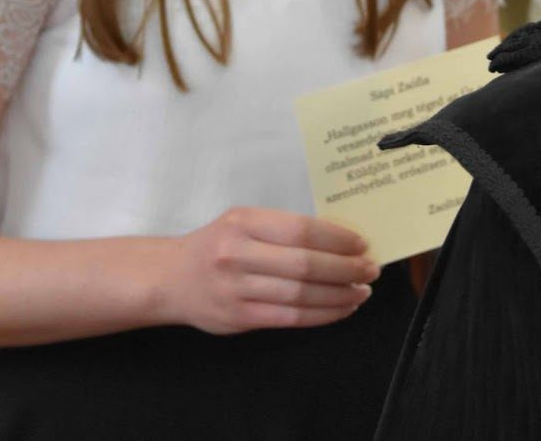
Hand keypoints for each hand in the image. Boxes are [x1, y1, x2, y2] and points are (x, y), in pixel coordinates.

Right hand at [162, 207, 377, 334]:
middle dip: (345, 269)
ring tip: (362, 291)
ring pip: (300, 295)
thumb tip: (338, 240)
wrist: (169, 278)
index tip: (361, 244)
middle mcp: (237, 253)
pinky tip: (341, 308)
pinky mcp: (238, 318)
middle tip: (370, 270)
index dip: (337, 239)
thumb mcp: (241, 222)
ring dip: (339, 295)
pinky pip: (290, 318)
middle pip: (304, 264)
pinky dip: (322, 314)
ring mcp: (236, 288)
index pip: (301, 230)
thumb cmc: (215, 245)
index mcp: (243, 222)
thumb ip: (281, 229)